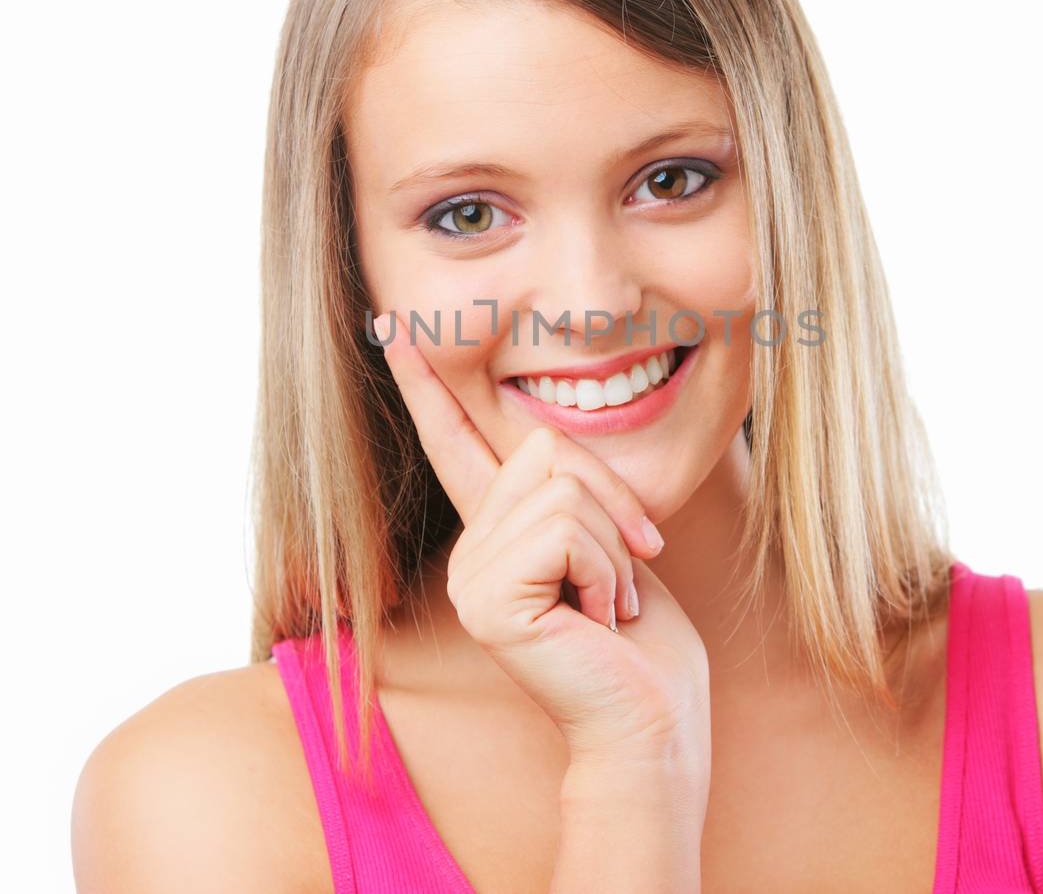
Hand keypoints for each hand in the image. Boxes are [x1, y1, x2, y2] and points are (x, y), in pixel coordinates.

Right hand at [375, 310, 710, 768]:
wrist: (652, 720)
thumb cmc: (643, 642)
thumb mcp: (610, 542)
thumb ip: (571, 490)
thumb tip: (542, 426)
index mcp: (498, 532)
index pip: (455, 441)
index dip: (424, 381)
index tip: (389, 322)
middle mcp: (471, 550)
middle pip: (542, 444)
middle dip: (611, 504)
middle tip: (624, 581)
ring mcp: (472, 576)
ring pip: (562, 488)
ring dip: (615, 548)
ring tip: (609, 608)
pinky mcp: (487, 599)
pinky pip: (565, 528)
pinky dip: (606, 569)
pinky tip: (598, 620)